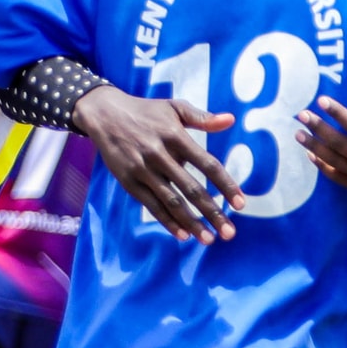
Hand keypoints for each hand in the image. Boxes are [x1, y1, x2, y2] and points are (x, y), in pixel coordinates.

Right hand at [78, 85, 247, 242]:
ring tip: (209, 240)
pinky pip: (151, 205)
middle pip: (191, 189)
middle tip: (229, 233)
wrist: (104, 114)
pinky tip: (183, 235)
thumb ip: (202, 118)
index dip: (226, 185)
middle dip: (212, 213)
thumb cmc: (146, 112)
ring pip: (171, 202)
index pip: (208, 165)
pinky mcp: (128, 181)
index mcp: (176, 137)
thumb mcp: (174, 107)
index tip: (241, 204)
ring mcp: (143, 170)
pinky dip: (167, 221)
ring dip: (191, 223)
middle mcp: (160, 155)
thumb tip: (230, 120)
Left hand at [295, 99, 346, 206]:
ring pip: (332, 160)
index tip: (321, 100)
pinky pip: (336, 177)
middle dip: (317, 127)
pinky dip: (322, 166)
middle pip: (337, 142)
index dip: (336, 112)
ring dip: (313, 146)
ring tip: (299, 134)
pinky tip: (311, 155)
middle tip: (302, 115)